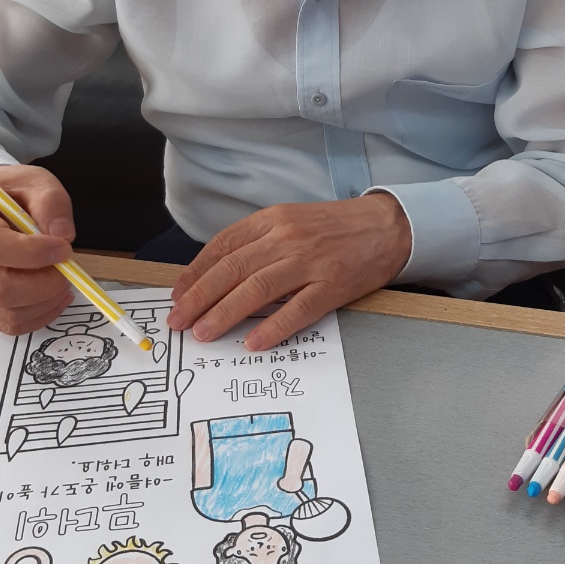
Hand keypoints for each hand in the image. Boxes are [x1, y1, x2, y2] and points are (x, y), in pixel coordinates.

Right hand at [0, 164, 76, 335]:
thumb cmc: (10, 193)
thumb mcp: (35, 182)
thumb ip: (51, 202)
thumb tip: (63, 234)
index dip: (33, 253)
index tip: (64, 249)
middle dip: (41, 285)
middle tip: (68, 272)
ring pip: (1, 309)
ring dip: (42, 303)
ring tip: (64, 283)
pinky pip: (5, 322)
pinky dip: (37, 317)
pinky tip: (54, 299)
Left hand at [166, 193, 411, 350]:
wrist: (387, 226)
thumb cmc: (335, 227)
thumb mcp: (291, 221)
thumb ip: (258, 242)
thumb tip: (218, 273)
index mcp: (273, 220)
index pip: (223, 246)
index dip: (195, 272)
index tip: (177, 293)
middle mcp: (287, 238)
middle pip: (232, 269)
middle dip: (199, 297)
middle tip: (178, 320)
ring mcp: (310, 262)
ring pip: (257, 289)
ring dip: (224, 313)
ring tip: (204, 333)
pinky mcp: (333, 286)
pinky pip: (298, 310)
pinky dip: (272, 327)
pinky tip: (253, 342)